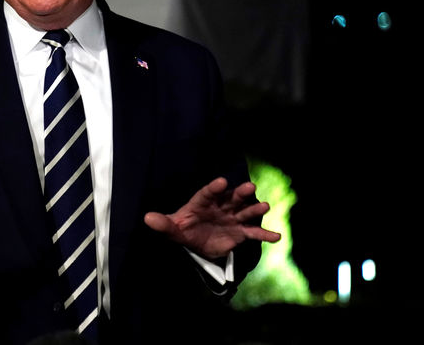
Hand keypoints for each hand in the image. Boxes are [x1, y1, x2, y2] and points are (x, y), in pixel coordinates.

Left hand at [144, 177, 279, 260]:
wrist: (197, 241)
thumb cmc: (184, 229)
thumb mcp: (172, 229)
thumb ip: (163, 223)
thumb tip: (147, 218)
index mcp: (202, 202)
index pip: (207, 193)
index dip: (214, 188)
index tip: (221, 182)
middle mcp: (220, 206)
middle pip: (231, 197)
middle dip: (240, 193)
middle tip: (249, 187)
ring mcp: (232, 218)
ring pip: (244, 211)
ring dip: (254, 209)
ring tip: (265, 206)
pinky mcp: (240, 232)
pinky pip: (253, 232)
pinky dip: (265, 234)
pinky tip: (276, 236)